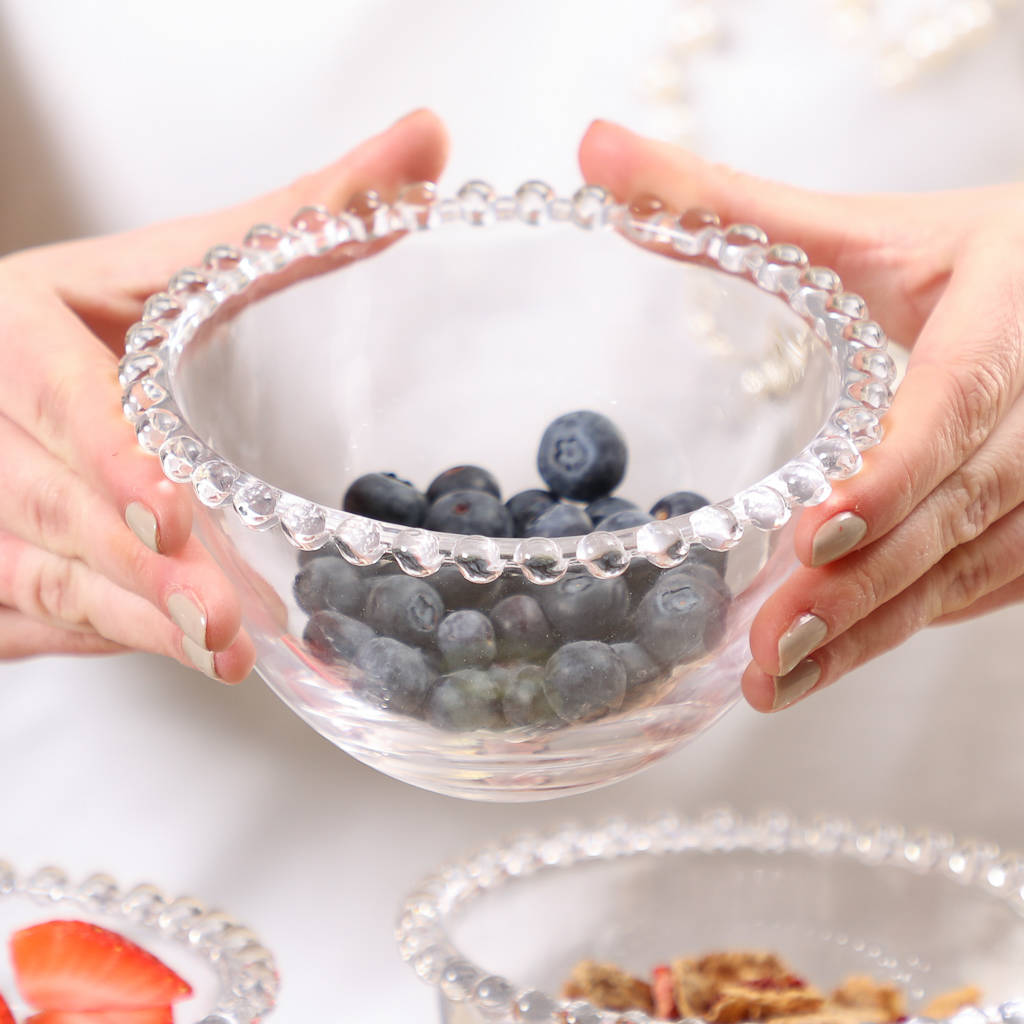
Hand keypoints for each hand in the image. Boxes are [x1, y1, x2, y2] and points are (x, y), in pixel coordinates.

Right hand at [0, 110, 447, 679]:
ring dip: (132, 617)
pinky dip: (108, 637)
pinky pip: (35, 615)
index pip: (54, 391)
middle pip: (49, 500)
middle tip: (222, 611)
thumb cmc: (98, 320)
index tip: (174, 504)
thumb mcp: (177, 268)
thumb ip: (294, 218)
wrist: (2, 372)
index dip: (109, 452)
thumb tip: (427, 143)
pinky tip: (181, 649)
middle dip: (137, 562)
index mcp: (15, 326)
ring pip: (43, 572)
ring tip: (219, 646)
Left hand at [579, 119, 1023, 710]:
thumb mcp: (866, 230)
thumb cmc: (975, 260)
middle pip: (959, 508)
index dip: (894, 473)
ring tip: (777, 679)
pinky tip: (834, 656)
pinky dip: (907, 623)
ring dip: (875, 628)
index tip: (816, 533)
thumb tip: (594, 153)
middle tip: (765, 647)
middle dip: (863, 584)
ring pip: (970, 566)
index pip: (958, 403)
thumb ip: (731, 202)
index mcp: (1009, 313)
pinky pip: (984, 587)